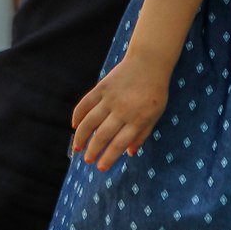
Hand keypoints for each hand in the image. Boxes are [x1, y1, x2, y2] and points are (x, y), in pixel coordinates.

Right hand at [71, 54, 168, 170]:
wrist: (149, 62)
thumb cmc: (154, 92)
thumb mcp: (155, 115)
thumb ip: (143, 134)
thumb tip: (130, 153)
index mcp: (138, 119)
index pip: (119, 144)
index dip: (109, 158)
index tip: (101, 167)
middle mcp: (123, 110)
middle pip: (103, 135)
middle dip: (93, 151)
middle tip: (87, 160)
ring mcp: (110, 98)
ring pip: (90, 122)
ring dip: (81, 137)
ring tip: (77, 147)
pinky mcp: (102, 87)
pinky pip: (85, 104)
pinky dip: (77, 115)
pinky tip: (75, 126)